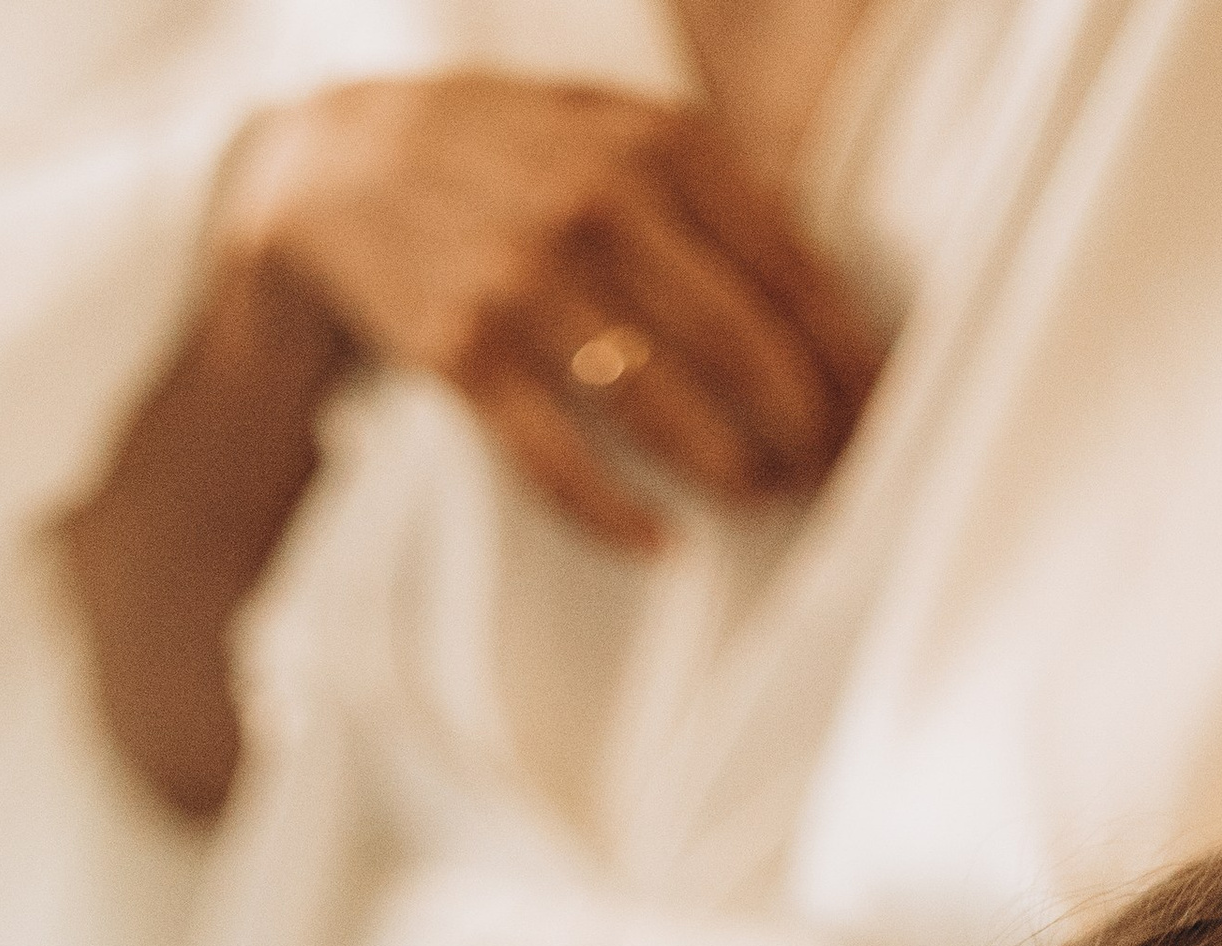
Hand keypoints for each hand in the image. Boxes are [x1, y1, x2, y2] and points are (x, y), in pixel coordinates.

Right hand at [220, 76, 884, 552]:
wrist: (340, 166)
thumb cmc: (510, 157)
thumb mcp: (615, 128)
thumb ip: (713, 192)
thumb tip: (827, 306)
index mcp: (659, 140)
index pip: (791, 265)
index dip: (846, 357)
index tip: (881, 417)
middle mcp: (598, 201)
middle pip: (741, 345)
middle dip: (802, 426)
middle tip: (830, 475)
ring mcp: (525, 280)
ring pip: (661, 407)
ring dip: (727, 469)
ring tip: (762, 498)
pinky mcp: (463, 351)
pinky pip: (560, 459)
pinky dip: (616, 513)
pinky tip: (662, 541)